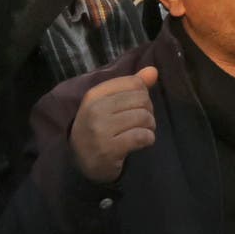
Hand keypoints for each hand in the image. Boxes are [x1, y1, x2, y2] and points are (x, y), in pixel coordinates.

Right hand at [70, 65, 157, 182]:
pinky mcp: (109, 149)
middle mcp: (95, 110)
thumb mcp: (108, 104)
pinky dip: (148, 139)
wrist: (81, 162)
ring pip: (143, 117)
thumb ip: (131, 86)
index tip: (136, 106)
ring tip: (142, 131)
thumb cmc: (98, 129)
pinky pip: (141, 136)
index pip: (133, 83)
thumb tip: (153, 71)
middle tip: (142, 122)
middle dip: (148, 111)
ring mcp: (101, 130)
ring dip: (150, 126)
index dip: (142, 94)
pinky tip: (142, 142)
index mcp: (94, 94)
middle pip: (141, 99)